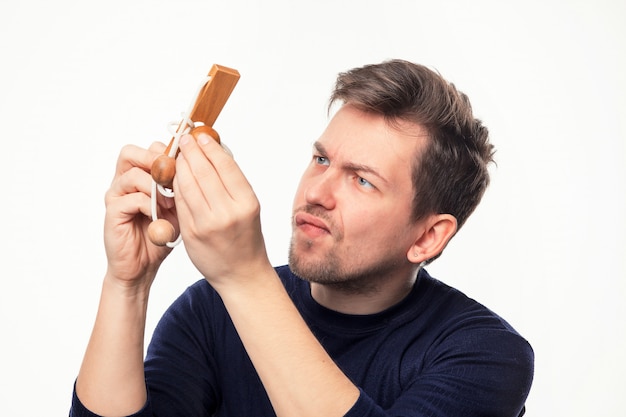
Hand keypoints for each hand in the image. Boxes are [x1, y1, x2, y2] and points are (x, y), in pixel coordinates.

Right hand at [103, 142, 177, 290]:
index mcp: (141, 174)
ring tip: (171, 201)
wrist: (143, 264)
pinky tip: (160, 215)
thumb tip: (203, 164)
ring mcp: (116, 195)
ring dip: (155, 186)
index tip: (189, 162)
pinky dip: (149, 204)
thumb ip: (184, 185)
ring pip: (132, 174)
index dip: (169, 152)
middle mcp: (124, 180)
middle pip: (131, 153)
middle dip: (156, 161)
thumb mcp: (180, 205)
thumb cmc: (162, 233)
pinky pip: (130, 199)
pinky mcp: (113, 212)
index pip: (150, 148)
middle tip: (174, 175)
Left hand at [173, 133, 271, 288]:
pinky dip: (174, 185)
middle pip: (203, 172)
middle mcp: (227, 213)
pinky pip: (179, 201)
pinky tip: (174, 175)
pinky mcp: (190, 232)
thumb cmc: (246, 237)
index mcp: (246, 203)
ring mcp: (207, 224)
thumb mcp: (247, 207)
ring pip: (186, 184)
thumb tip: (214, 151)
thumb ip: (232, 182)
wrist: (241, 273)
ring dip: (179, 166)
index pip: (225, 166)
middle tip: (183, 139)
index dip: (210, 147)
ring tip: (177, 154)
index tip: (200, 135)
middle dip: (190, 151)